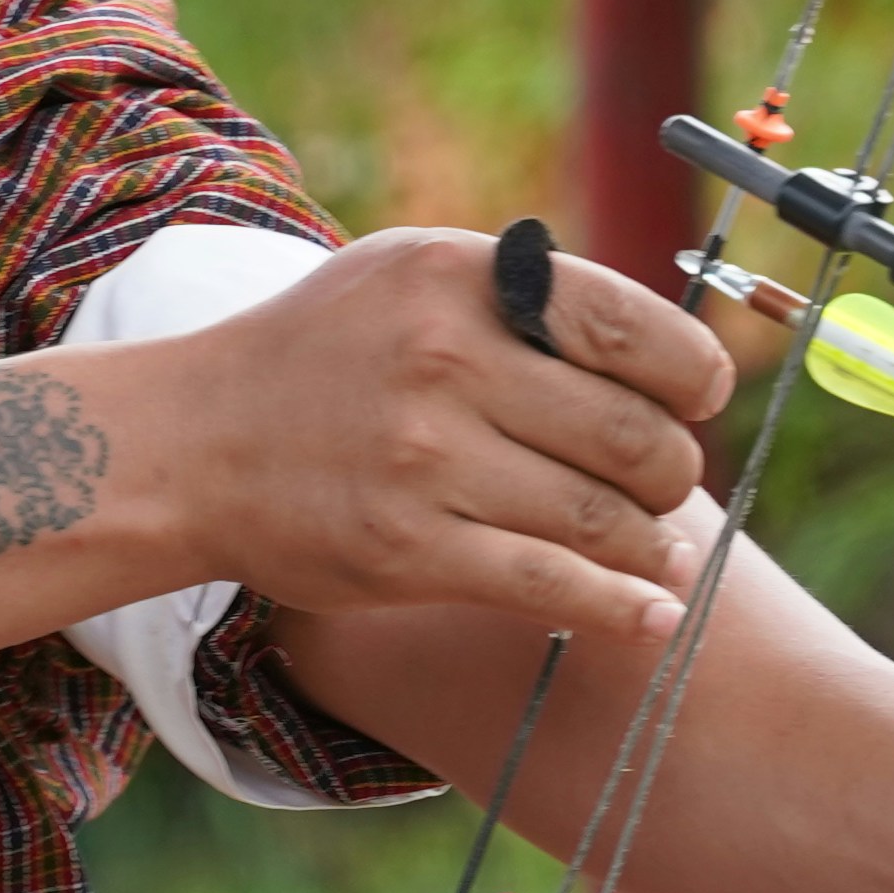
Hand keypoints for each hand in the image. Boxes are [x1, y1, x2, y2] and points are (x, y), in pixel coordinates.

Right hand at [179, 226, 737, 648]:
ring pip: (602, 518)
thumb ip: (524, 295)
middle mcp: (447, 362)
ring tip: (661, 551)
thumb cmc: (325, 354)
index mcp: (461, 279)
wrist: (193, 442)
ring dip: (653, 544)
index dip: (693, 373)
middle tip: (668, 484)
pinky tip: (655, 617)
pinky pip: (552, 587)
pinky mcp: (409, 551)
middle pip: (633, 434)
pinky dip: (622, 608)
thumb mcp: (412, 275)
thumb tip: (660, 349)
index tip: (700, 398)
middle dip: (675, 470)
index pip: (630, 326)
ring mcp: (427, 462)